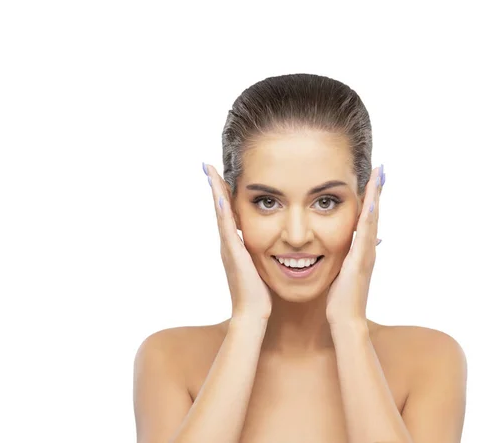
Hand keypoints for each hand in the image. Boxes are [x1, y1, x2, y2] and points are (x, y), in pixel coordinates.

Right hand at [203, 163, 271, 320]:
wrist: (251, 314)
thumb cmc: (258, 295)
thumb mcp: (259, 268)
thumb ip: (259, 256)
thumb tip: (271, 248)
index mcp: (234, 246)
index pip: (228, 214)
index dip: (223, 195)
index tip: (219, 175)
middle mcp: (228, 244)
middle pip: (219, 209)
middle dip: (215, 187)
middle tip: (208, 166)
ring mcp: (228, 248)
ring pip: (220, 215)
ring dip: (215, 193)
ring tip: (210, 172)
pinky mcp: (234, 254)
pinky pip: (227, 229)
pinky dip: (223, 212)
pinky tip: (221, 197)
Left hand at [326, 165, 384, 325]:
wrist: (347, 320)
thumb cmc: (341, 300)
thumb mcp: (342, 273)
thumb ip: (344, 259)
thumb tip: (343, 250)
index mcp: (361, 250)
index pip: (366, 218)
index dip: (370, 198)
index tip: (373, 179)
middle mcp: (367, 249)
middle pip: (374, 213)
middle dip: (377, 191)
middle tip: (381, 169)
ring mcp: (366, 254)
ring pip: (373, 219)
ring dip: (376, 197)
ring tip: (380, 176)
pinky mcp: (361, 260)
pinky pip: (365, 234)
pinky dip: (369, 217)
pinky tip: (370, 202)